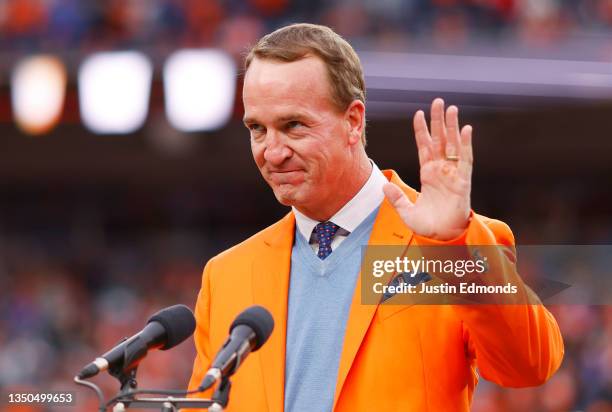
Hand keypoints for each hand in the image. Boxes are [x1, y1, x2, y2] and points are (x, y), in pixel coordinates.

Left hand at [383, 98, 472, 240]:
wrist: (442, 238)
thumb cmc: (427, 226)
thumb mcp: (406, 212)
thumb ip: (396, 198)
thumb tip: (383, 186)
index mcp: (427, 174)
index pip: (424, 147)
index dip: (422, 131)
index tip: (418, 113)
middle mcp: (441, 171)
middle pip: (440, 140)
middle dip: (438, 121)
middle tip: (438, 101)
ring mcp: (453, 174)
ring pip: (453, 145)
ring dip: (453, 127)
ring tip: (452, 108)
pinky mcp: (463, 182)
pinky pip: (466, 160)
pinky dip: (466, 145)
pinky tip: (466, 129)